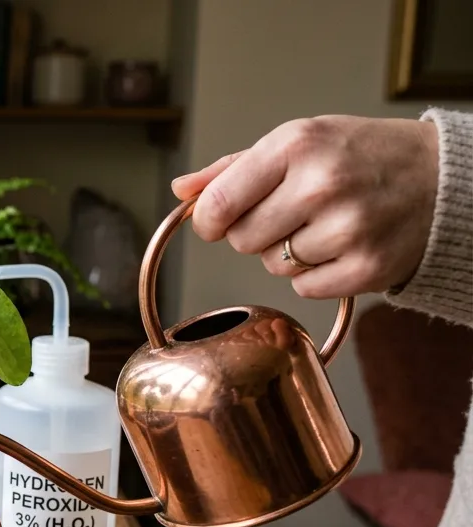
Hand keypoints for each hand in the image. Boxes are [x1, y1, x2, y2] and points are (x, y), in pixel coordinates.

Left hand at [171, 116, 439, 298]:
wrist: (441, 177)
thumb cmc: (359, 156)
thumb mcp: (298, 143)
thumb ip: (232, 169)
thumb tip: (181, 190)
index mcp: (296, 146)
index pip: (218, 204)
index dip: (208, 221)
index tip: (216, 221)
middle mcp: (321, 185)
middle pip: (242, 241)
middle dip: (256, 232)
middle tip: (291, 213)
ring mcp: (347, 228)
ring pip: (273, 266)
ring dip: (288, 252)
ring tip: (324, 224)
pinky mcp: (367, 267)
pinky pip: (304, 288)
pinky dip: (315, 274)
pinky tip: (341, 246)